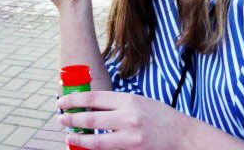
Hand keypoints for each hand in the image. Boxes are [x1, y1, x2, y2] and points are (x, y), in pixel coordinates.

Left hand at [57, 91, 196, 149]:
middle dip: (72, 119)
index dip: (75, 100)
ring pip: (96, 141)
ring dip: (79, 138)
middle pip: (91, 118)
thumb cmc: (159, 116)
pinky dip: (94, 149)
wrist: (183, 135)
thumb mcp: (137, 102)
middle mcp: (128, 117)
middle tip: (60, 119)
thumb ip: (116, 104)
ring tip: (68, 135)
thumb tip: (88, 105)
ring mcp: (130, 137)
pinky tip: (85, 147)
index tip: (62, 102)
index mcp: (128, 100)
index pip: (94, 98)